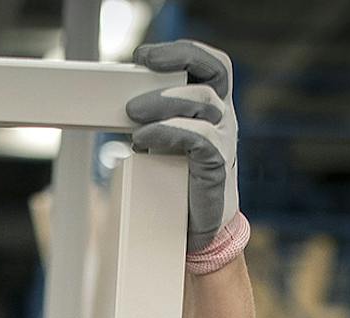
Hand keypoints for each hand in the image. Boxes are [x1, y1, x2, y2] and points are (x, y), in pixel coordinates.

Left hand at [127, 40, 239, 252]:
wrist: (197, 233)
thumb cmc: (179, 186)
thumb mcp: (166, 145)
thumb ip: (155, 121)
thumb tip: (124, 104)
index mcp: (214, 110)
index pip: (212, 65)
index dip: (183, 51)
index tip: (144, 55)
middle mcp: (225, 120)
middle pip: (214, 71)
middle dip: (177, 59)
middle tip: (141, 65)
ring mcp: (225, 141)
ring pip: (203, 102)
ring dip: (162, 102)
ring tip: (132, 116)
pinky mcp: (217, 165)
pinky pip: (198, 136)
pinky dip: (166, 132)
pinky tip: (142, 140)